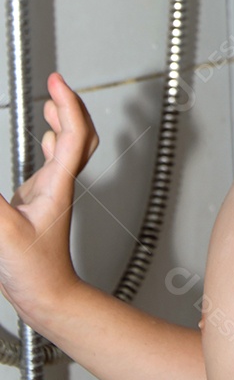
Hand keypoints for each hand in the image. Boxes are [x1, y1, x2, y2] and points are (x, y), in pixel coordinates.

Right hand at [0, 73, 98, 327]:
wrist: (47, 298)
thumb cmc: (35, 272)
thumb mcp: (1, 231)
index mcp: (57, 185)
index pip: (73, 132)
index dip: (67, 102)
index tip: (56, 81)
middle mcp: (59, 185)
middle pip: (79, 135)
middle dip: (69, 106)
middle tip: (56, 85)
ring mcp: (52, 194)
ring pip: (68, 149)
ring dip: (62, 122)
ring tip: (51, 103)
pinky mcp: (41, 205)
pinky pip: (53, 164)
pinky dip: (51, 144)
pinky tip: (43, 141)